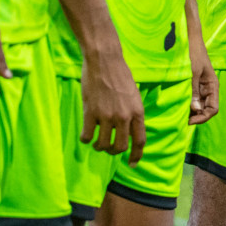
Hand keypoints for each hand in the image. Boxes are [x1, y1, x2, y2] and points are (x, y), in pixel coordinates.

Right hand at [80, 47, 145, 164]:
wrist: (104, 61)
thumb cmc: (120, 75)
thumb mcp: (134, 95)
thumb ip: (132, 113)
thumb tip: (128, 131)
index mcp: (138, 112)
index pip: (140, 140)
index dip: (137, 155)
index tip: (133, 164)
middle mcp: (124, 116)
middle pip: (120, 147)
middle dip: (113, 152)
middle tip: (107, 148)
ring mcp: (107, 116)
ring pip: (103, 144)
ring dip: (98, 146)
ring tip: (96, 142)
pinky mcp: (91, 112)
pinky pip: (87, 136)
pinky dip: (85, 139)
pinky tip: (85, 134)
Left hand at [188, 36, 218, 125]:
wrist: (190, 41)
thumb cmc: (193, 55)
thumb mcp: (193, 73)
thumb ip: (194, 92)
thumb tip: (195, 110)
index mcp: (213, 86)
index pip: (213, 109)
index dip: (203, 117)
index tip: (190, 121)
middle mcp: (209, 89)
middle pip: (207, 109)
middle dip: (197, 117)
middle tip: (183, 121)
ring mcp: (201, 88)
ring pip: (200, 106)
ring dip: (192, 112)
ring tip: (180, 115)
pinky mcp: (194, 85)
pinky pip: (193, 100)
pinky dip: (188, 106)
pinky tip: (179, 107)